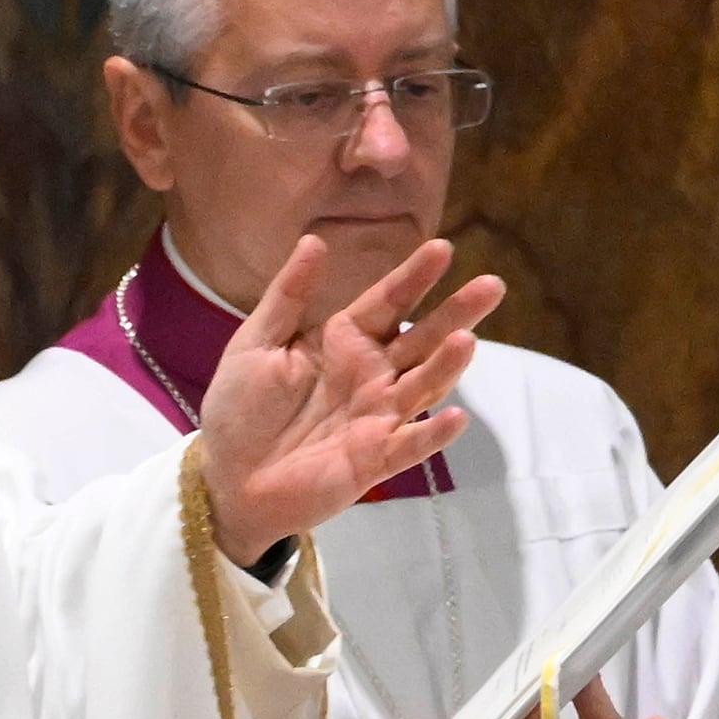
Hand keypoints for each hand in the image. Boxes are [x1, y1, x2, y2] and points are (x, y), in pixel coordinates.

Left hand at [197, 237, 504, 564]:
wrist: (227, 478)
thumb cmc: (240, 409)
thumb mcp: (255, 343)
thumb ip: (288, 296)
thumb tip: (315, 240)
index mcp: (345, 341)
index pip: (388, 301)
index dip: (414, 277)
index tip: (442, 248)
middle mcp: (371, 374)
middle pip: (421, 338)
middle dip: (455, 313)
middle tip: (491, 285)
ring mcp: (377, 417)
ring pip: (423, 386)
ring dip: (447, 366)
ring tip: (466, 340)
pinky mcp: (374, 459)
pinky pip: (409, 445)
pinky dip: (433, 435)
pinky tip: (456, 418)